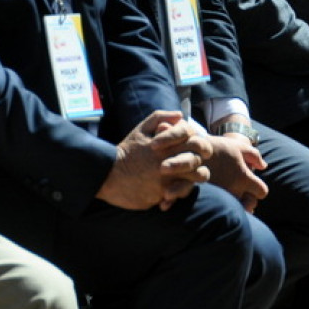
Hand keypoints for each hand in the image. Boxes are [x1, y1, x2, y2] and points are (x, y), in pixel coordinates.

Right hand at [96, 110, 211, 211]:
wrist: (108, 175)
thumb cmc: (127, 151)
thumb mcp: (141, 129)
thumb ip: (160, 118)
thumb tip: (180, 115)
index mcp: (164, 143)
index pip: (193, 137)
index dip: (199, 141)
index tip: (196, 147)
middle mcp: (167, 159)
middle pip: (198, 157)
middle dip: (201, 158)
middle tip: (198, 161)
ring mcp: (166, 177)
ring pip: (196, 176)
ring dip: (196, 176)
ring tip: (190, 177)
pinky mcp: (161, 193)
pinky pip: (182, 193)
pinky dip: (181, 192)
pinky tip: (173, 191)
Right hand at [205, 135, 268, 211]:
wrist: (189, 151)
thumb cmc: (216, 147)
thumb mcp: (238, 146)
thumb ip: (254, 155)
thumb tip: (263, 166)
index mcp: (243, 178)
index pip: (262, 191)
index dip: (259, 188)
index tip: (252, 182)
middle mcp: (233, 191)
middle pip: (250, 206)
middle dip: (249, 200)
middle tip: (241, 191)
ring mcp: (220, 198)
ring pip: (236, 210)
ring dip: (236, 205)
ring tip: (230, 195)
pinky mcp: (208, 202)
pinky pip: (220, 211)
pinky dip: (222, 207)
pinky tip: (218, 198)